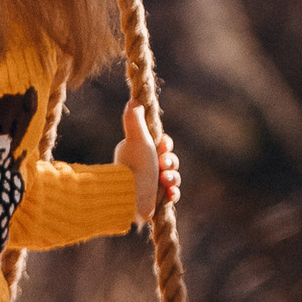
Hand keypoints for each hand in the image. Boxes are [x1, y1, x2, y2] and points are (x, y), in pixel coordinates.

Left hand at [117, 101, 172, 230]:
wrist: (128, 199)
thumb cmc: (134, 168)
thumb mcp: (136, 139)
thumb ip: (134, 119)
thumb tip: (133, 101)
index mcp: (139, 153)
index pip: (160, 145)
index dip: (166, 145)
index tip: (162, 145)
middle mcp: (145, 169)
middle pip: (168, 161)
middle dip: (171, 162)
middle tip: (164, 165)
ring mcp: (150, 185)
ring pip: (171, 177)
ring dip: (173, 177)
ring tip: (165, 180)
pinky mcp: (155, 201)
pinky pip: (170, 194)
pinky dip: (173, 193)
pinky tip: (170, 193)